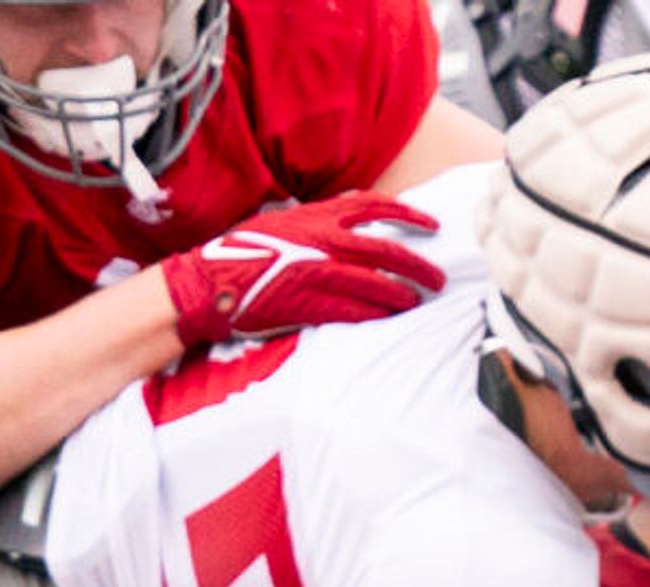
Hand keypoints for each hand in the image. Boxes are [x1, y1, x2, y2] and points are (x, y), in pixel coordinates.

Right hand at [160, 195, 444, 351]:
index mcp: (316, 216)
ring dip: (403, 295)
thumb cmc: (247, 253)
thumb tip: (355, 216)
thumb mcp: (285, 222)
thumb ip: (321, 220)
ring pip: (378, 285)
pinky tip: (390, 318)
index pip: (375, 206)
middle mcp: (322, 241)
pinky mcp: (312, 305)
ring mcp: (318, 273)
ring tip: (417, 301)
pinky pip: (358, 312)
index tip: (433, 225)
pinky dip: (379, 315)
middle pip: (388, 252)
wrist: (210, 283)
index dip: (410, 215)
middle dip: (420, 266)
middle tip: (440, 278)